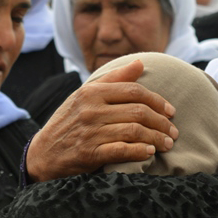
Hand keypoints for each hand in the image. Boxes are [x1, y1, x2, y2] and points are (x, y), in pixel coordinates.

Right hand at [26, 59, 177, 181]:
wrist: (43, 154)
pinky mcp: (89, 153)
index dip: (157, 101)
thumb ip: (114, 80)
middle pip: (138, 111)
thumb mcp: (86, 96)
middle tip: (173, 131)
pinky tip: (149, 152)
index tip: (171, 111)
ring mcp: (90, 131)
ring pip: (134, 131)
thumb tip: (140, 63)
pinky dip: (140, 151)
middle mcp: (91, 109)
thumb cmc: (69, 123)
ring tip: (167, 144)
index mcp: (92, 92)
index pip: (134, 91)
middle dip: (161, 122)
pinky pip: (122, 150)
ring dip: (156, 138)